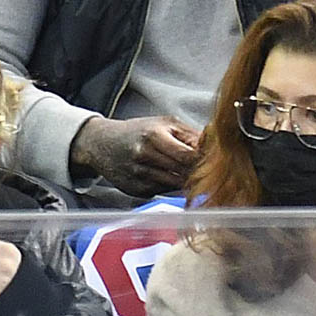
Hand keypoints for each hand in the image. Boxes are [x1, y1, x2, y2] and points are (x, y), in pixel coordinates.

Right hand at [70, 115, 199, 196]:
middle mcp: (145, 157)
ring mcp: (140, 176)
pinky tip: (168, 176)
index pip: (189, 156)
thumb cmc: (137, 131)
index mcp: (154, 137)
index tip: (212, 160)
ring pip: (175, 186)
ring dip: (185, 181)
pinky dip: (170, 186)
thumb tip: (214, 146)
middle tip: (206, 169)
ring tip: (187, 172)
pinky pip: (163, 192)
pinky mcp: (137, 191)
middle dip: (197, 172)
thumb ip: (190, 135)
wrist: (102, 143)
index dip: (203, 160)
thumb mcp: (164, 123)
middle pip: (184, 173)